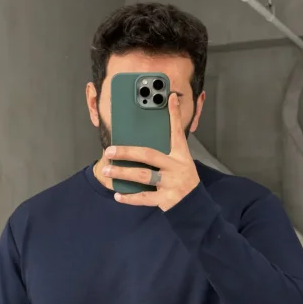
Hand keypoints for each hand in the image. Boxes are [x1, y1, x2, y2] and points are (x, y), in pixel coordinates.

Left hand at [103, 92, 199, 210]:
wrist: (195, 206)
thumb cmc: (184, 181)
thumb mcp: (181, 163)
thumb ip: (165, 153)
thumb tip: (143, 144)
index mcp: (180, 156)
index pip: (176, 132)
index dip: (174, 115)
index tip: (170, 97)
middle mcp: (176, 167)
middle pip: (148, 155)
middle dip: (127, 152)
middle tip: (109, 151)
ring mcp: (171, 183)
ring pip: (143, 175)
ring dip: (122, 173)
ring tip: (106, 171)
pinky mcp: (166, 199)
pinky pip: (144, 197)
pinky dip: (130, 198)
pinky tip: (118, 195)